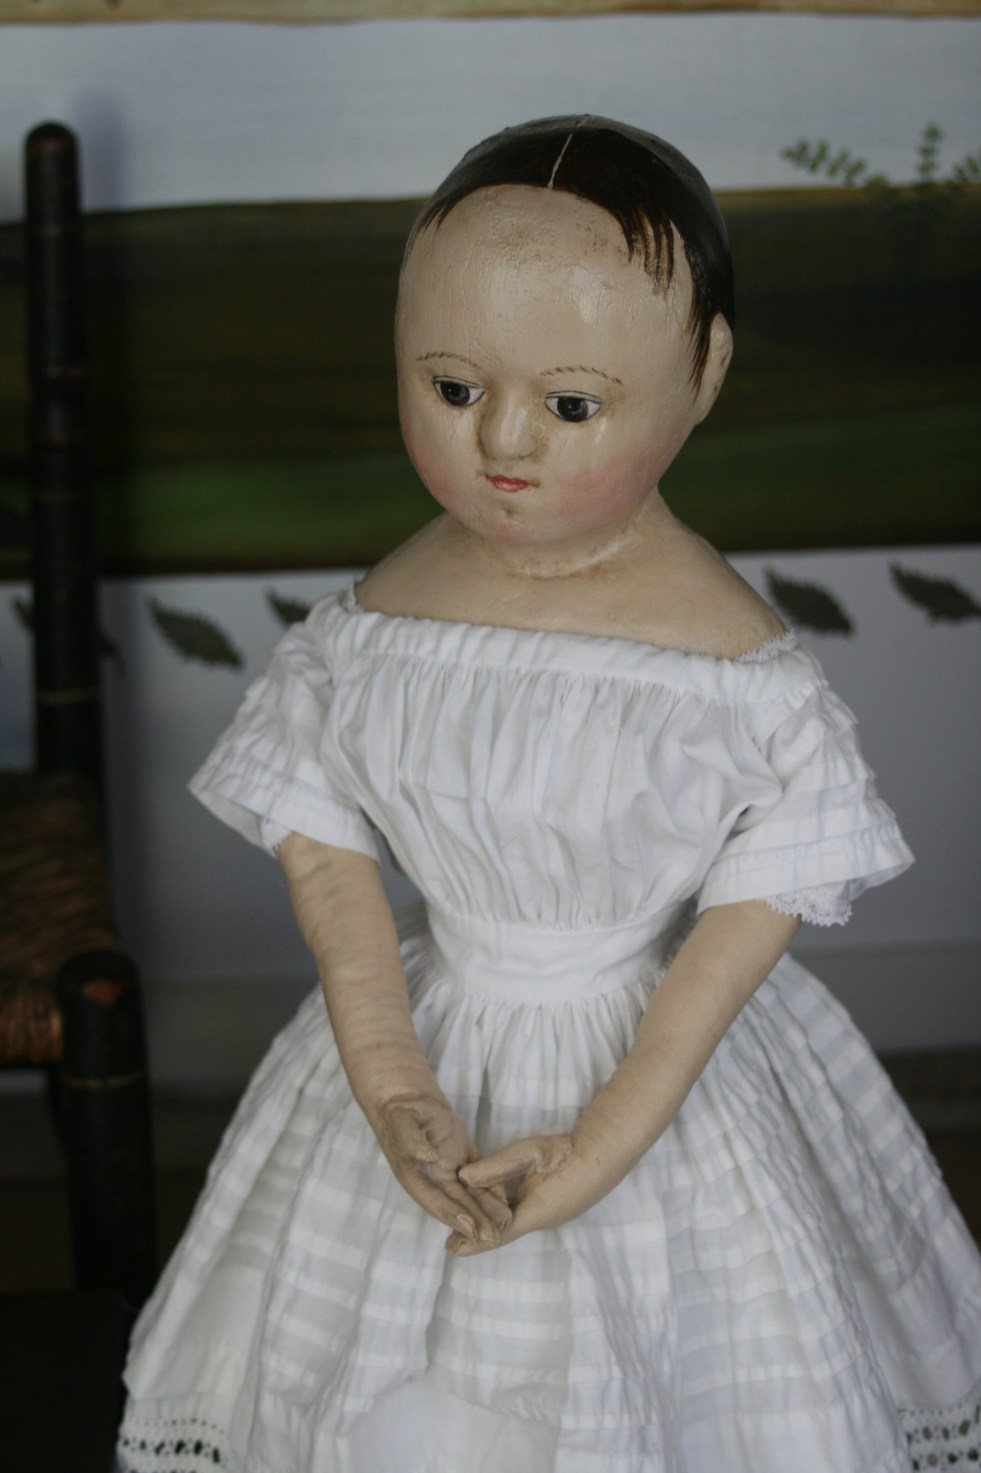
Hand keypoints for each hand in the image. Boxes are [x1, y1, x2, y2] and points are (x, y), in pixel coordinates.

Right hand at [372, 1091, 510, 1248]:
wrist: (407, 1096)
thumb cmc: (401, 1108)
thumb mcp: (402, 1120)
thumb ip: (412, 1140)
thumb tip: (427, 1157)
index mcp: (415, 1175)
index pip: (435, 1200)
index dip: (452, 1216)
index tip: (471, 1229)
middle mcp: (432, 1179)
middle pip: (456, 1205)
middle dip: (475, 1223)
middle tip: (494, 1240)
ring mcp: (447, 1170)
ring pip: (469, 1195)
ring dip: (485, 1212)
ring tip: (506, 1226)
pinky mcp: (459, 1158)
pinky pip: (477, 1179)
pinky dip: (490, 1191)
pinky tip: (505, 1202)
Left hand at [448, 1133, 577, 1254]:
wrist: (605, 1154)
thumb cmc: (566, 1153)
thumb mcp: (530, 1153)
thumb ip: (497, 1167)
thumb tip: (463, 1178)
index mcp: (535, 1212)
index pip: (497, 1233)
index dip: (473, 1242)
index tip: (451, 1249)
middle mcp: (542, 1219)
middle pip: (504, 1231)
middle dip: (479, 1236)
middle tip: (451, 1243)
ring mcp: (551, 1214)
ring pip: (515, 1222)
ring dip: (493, 1226)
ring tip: (469, 1231)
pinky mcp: (556, 1206)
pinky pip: (526, 1214)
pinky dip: (508, 1216)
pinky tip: (498, 1212)